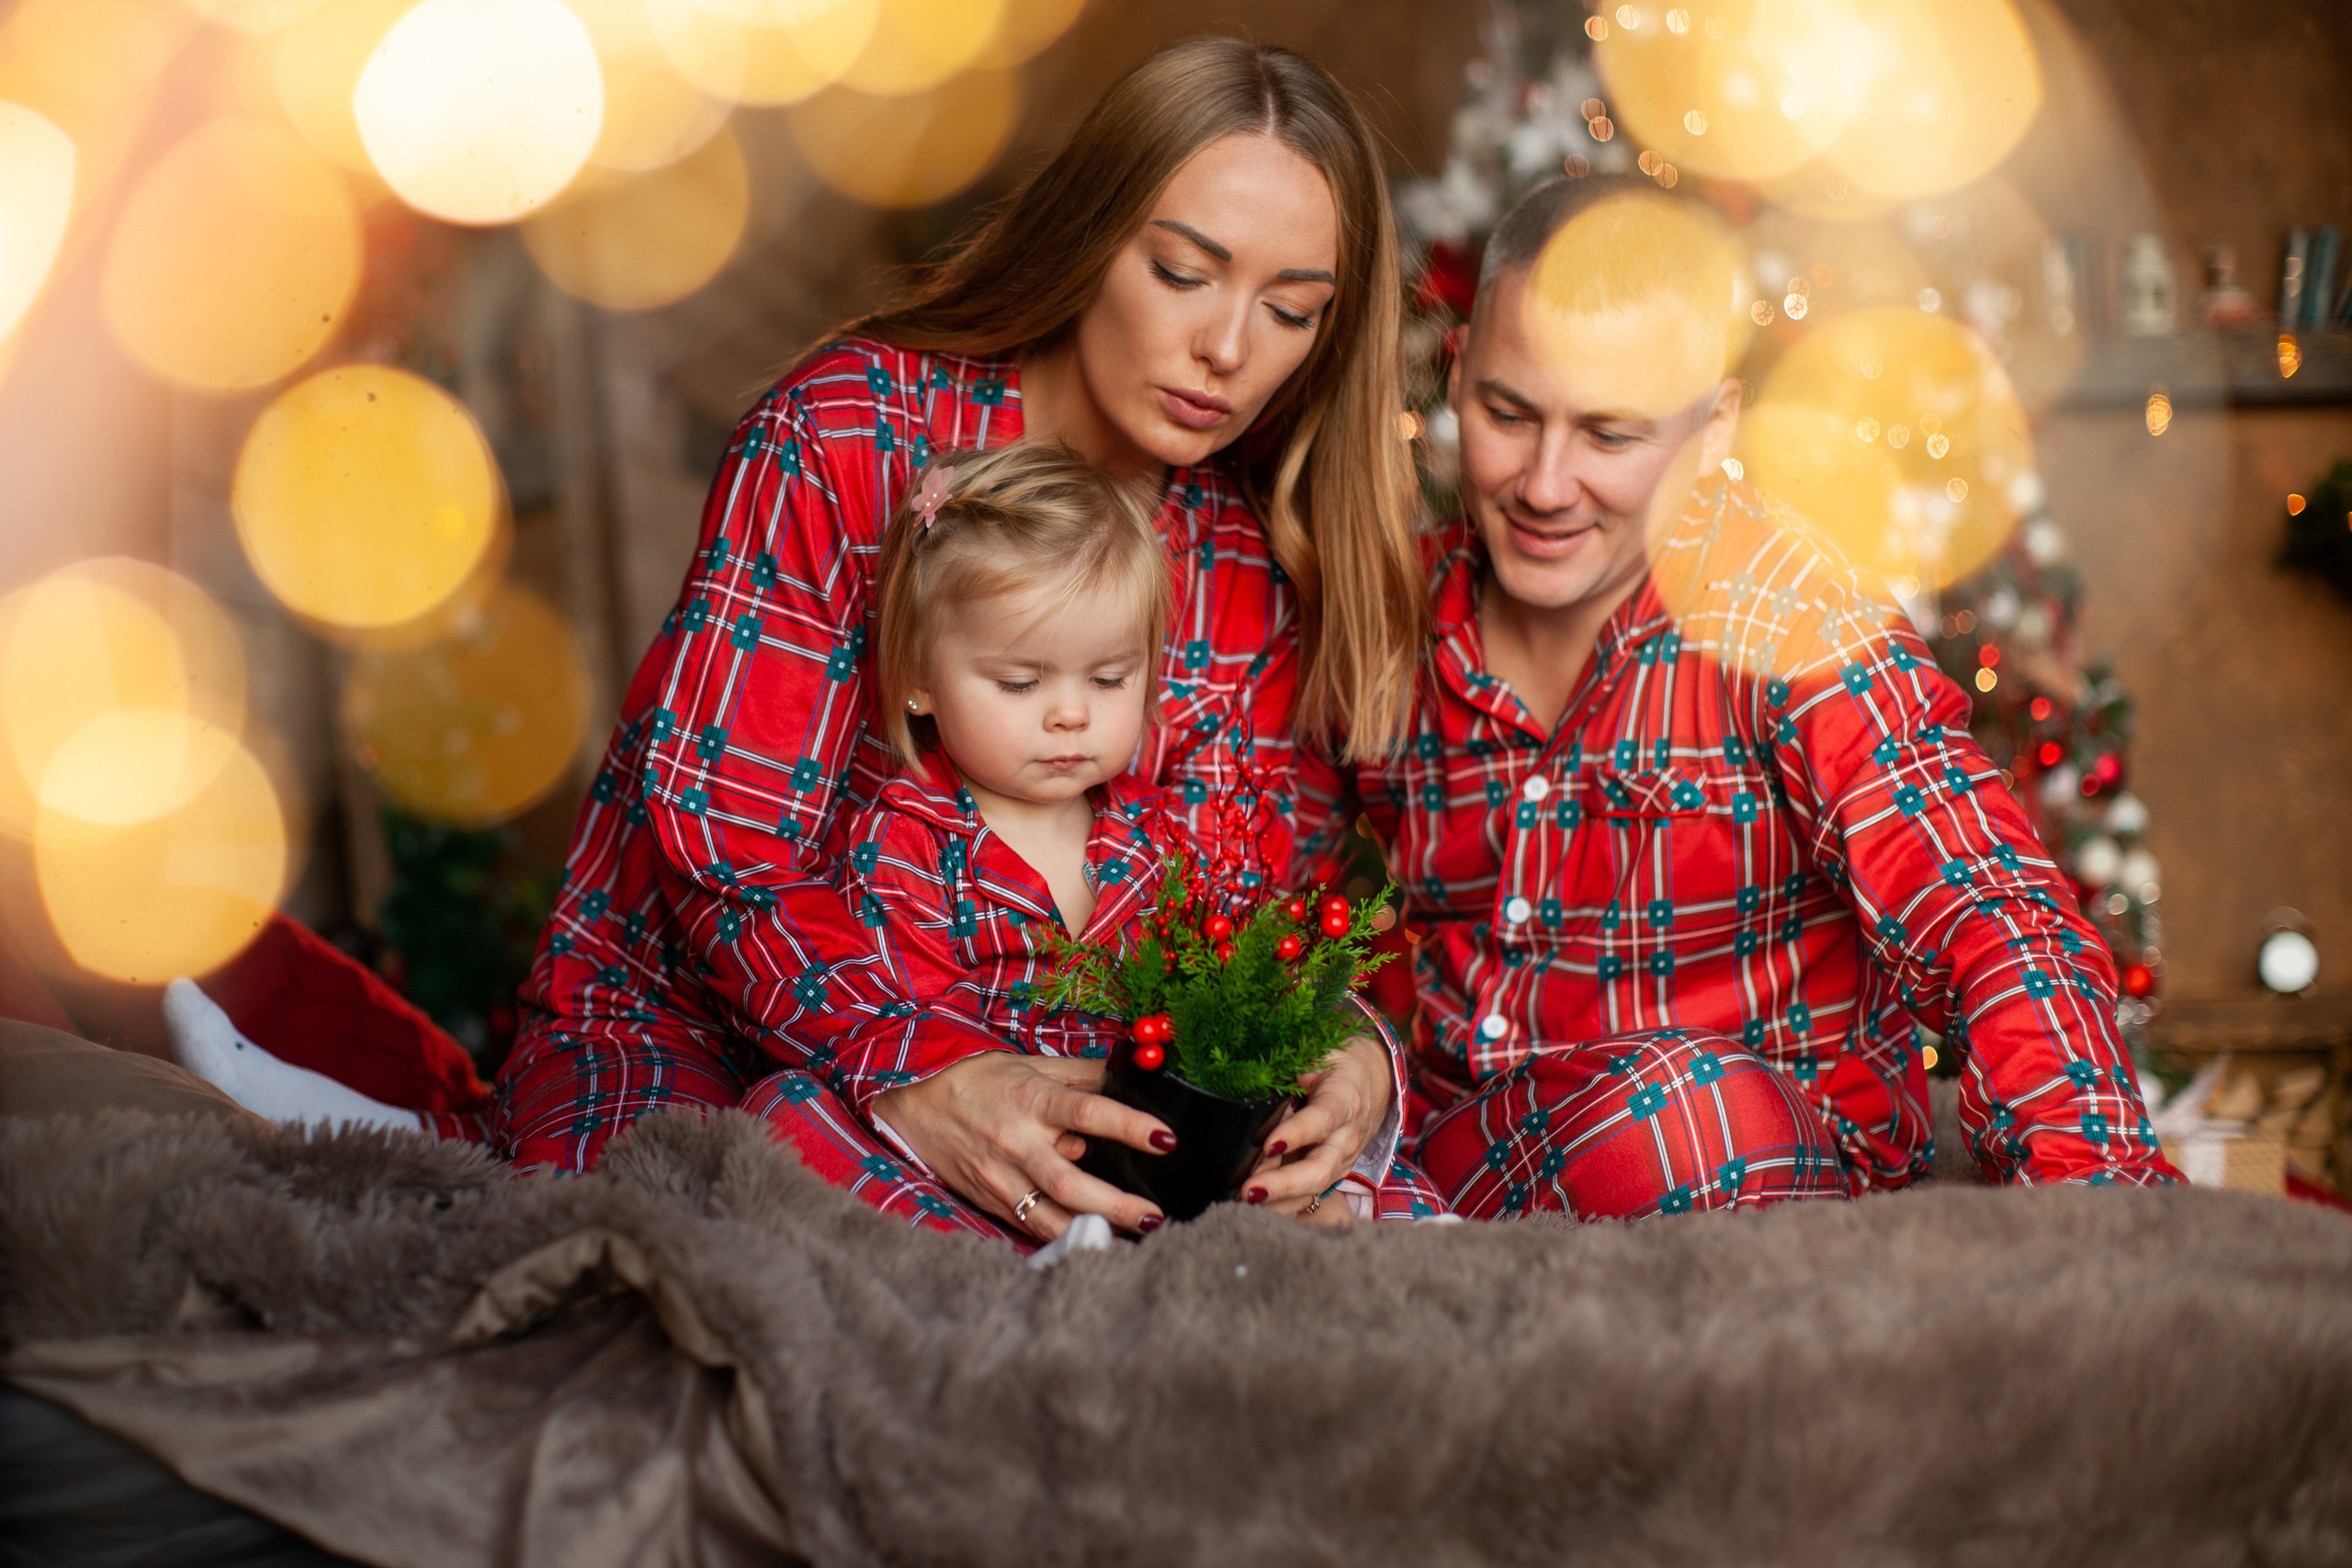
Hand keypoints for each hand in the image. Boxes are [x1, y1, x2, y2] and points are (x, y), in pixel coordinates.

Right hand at [872, 1053, 1171, 1240]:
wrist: (915, 1105)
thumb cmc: (977, 1080)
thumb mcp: (1029, 1065)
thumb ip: (1080, 1075)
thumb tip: (1129, 1075)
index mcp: (1031, 1100)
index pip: (1088, 1112)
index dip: (1128, 1126)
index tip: (1165, 1138)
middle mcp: (1017, 1142)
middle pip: (1070, 1182)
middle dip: (1115, 1204)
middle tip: (1154, 1216)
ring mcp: (1001, 1177)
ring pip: (1050, 1215)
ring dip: (1094, 1229)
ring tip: (1134, 1233)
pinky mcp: (990, 1200)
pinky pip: (1031, 1225)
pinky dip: (1063, 1237)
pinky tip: (1093, 1241)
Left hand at [1243, 1035, 1389, 1222]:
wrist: (1373, 1080)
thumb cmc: (1337, 1064)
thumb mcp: (1318, 1055)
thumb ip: (1291, 1074)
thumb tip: (1254, 1093)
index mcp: (1345, 1099)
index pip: (1322, 1119)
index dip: (1297, 1133)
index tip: (1269, 1143)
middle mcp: (1347, 1136)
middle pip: (1320, 1167)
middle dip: (1284, 1183)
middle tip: (1249, 1191)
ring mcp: (1342, 1160)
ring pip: (1314, 1187)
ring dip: (1279, 1200)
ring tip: (1244, 1204)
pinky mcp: (1333, 1172)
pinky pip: (1308, 1193)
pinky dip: (1281, 1205)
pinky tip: (1253, 1210)